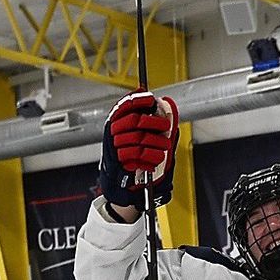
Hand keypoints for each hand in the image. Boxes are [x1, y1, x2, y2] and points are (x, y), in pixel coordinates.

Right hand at [100, 92, 178, 208]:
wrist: (119, 180)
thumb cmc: (131, 154)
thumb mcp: (140, 134)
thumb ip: (152, 120)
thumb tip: (166, 104)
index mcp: (117, 121)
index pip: (125, 105)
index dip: (139, 100)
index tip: (152, 99)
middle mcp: (113, 131)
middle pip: (135, 120)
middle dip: (154, 122)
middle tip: (166, 125)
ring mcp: (115, 145)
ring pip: (140, 138)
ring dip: (157, 142)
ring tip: (165, 147)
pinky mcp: (119, 160)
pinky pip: (138, 155)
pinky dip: (151, 157)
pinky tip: (155, 160)